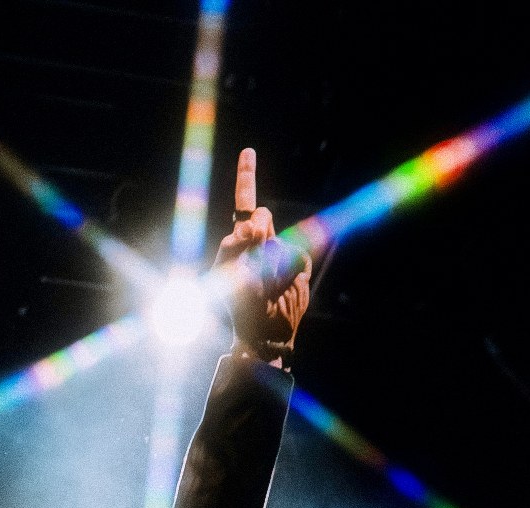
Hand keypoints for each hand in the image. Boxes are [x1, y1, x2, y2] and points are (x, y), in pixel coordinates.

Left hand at [215, 146, 309, 358]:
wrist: (268, 334)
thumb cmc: (244, 310)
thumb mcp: (231, 278)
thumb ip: (238, 246)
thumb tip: (254, 222)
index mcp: (239, 243)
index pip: (243, 206)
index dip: (247, 177)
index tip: (249, 152)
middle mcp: (259, 243)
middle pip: (261, 218)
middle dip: (257, 238)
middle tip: (254, 270)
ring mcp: (279, 252)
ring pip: (278, 240)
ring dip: (272, 264)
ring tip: (267, 288)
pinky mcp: (298, 262)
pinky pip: (296, 256)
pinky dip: (291, 272)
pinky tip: (282, 289)